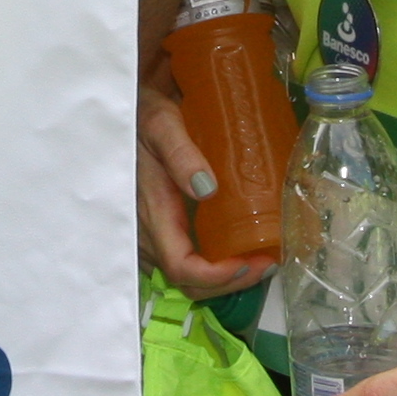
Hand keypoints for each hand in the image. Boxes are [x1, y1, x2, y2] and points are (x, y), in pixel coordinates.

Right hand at [136, 80, 271, 298]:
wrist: (128, 113)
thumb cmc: (146, 116)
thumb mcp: (162, 124)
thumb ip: (181, 154)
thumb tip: (207, 189)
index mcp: (153, 211)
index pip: (181, 266)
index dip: (216, 276)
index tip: (251, 262)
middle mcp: (147, 234)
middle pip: (188, 282)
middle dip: (230, 282)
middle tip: (269, 263)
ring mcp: (150, 237)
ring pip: (187, 278)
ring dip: (224, 279)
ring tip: (261, 260)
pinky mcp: (158, 232)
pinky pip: (185, 263)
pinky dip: (214, 268)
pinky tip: (239, 251)